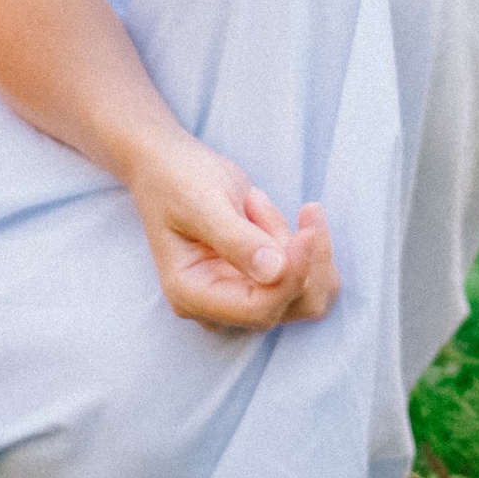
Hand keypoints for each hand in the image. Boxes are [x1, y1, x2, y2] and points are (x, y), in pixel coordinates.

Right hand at [129, 137, 338, 332]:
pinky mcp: (262, 282)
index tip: (307, 232)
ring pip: (308, 293)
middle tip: (271, 202)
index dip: (293, 276)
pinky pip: (309, 275)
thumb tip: (276, 272)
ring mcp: (242, 297)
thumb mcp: (204, 202)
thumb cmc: (179, 180)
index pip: (259, 309)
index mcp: (192, 296)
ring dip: (300, 244)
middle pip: (291, 306)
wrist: (170, 168)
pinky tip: (263, 212)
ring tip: (254, 202)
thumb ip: (237, 240)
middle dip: (302, 256)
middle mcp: (219, 307)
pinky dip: (301, 241)